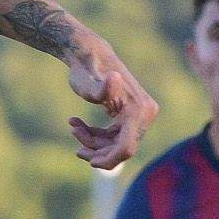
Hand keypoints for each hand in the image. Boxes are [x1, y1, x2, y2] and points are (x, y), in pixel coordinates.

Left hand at [65, 35, 157, 170]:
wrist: (89, 55)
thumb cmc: (86, 71)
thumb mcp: (87, 84)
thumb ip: (99, 88)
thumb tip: (114, 78)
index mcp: (139, 110)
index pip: (127, 147)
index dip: (109, 160)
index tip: (90, 162)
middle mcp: (145, 113)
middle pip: (123, 148)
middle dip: (98, 151)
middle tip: (76, 149)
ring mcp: (140, 115)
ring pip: (117, 143)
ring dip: (94, 142)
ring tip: (73, 128)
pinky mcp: (131, 115)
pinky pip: (115, 135)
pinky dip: (96, 134)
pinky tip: (76, 124)